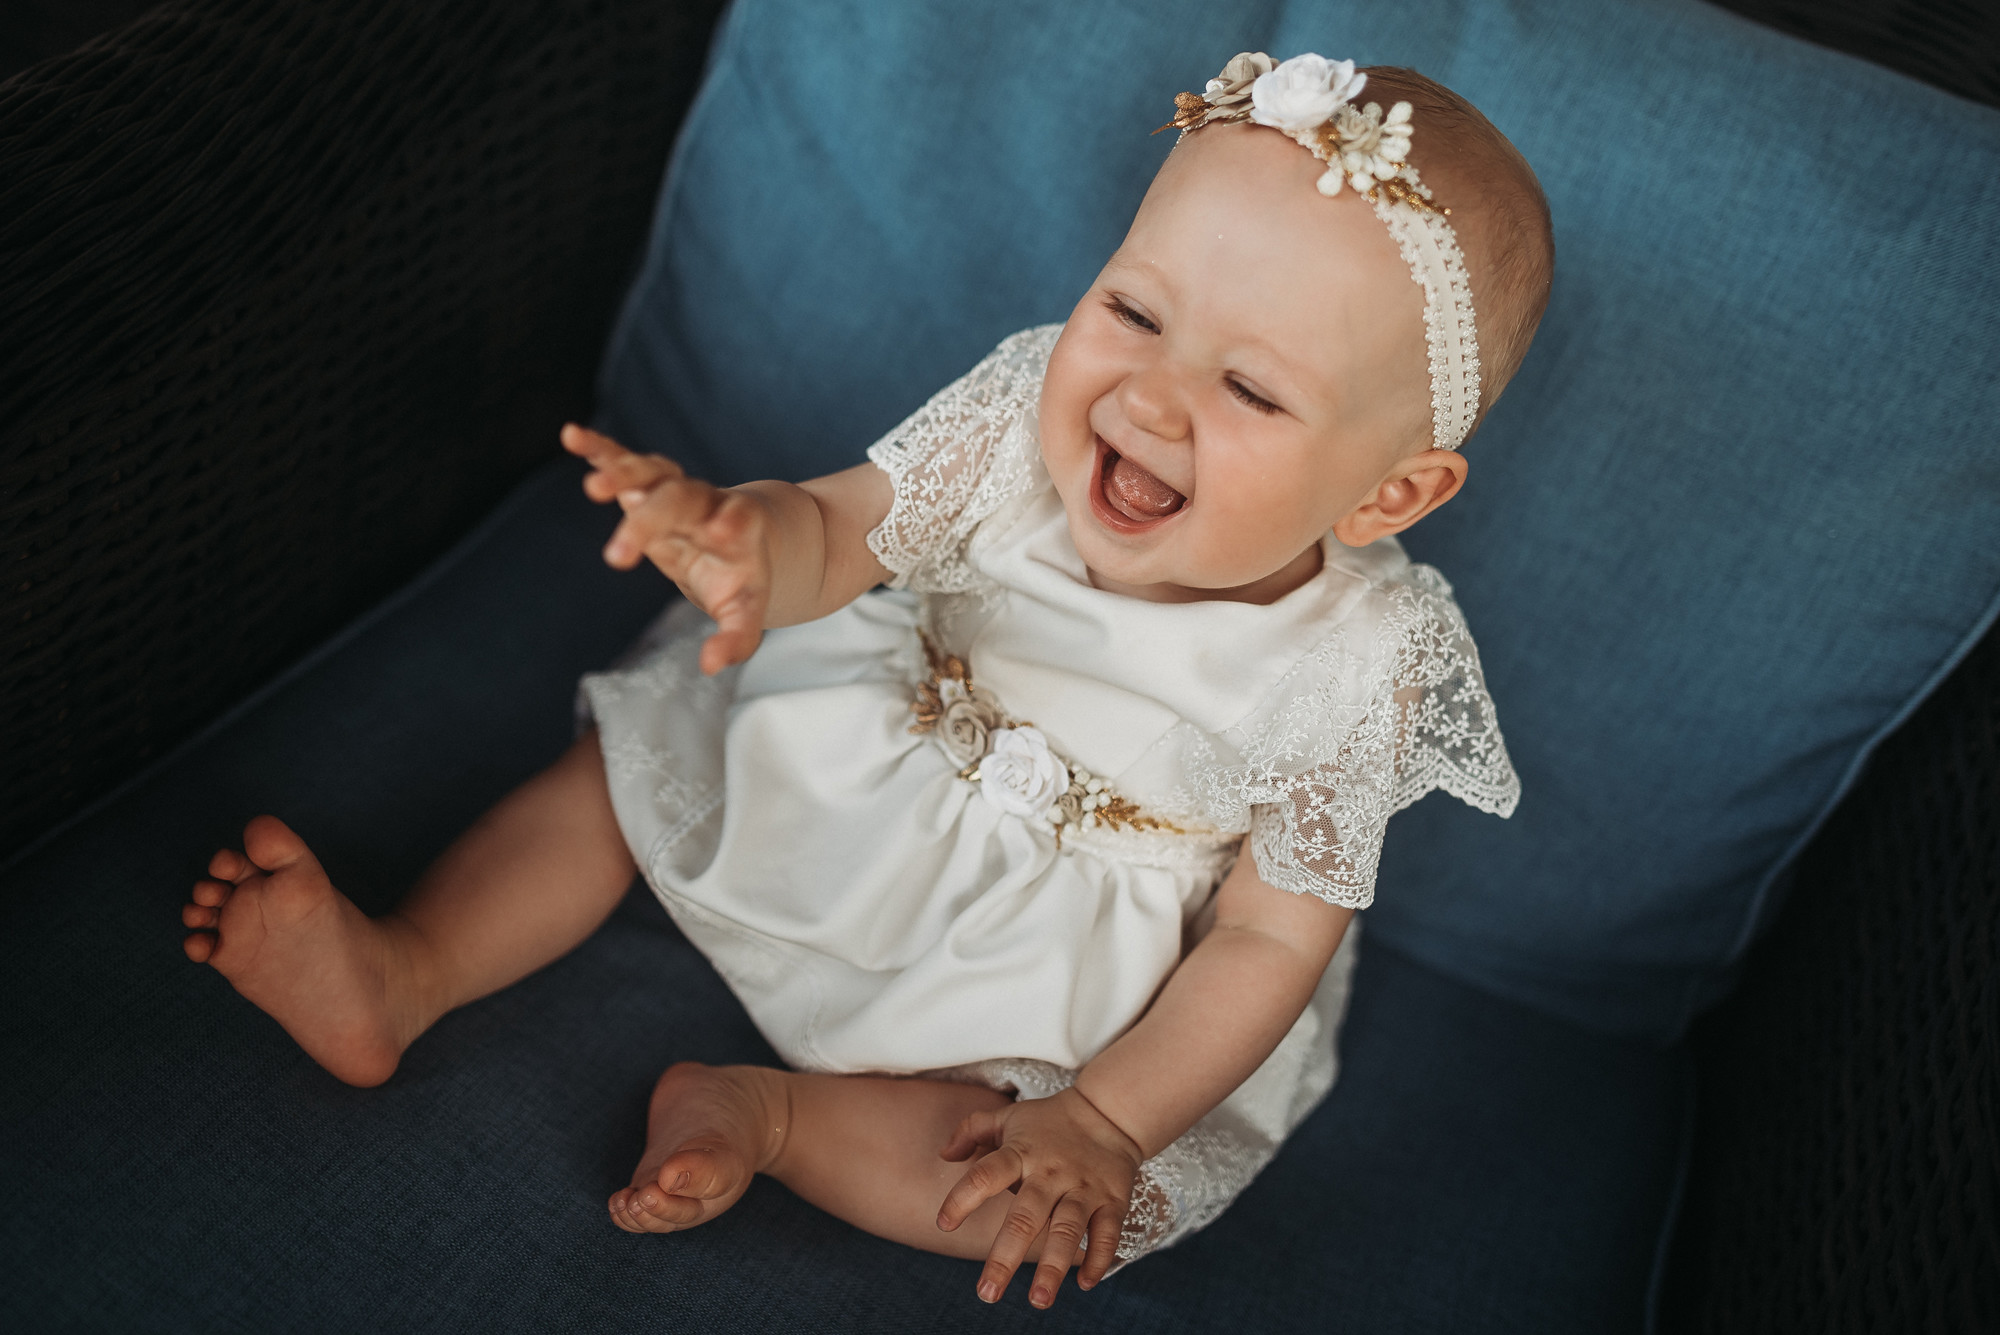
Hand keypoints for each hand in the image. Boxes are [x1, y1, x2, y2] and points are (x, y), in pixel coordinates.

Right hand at [562, 423, 770, 673]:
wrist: (741, 536)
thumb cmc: (743, 576)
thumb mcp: (748, 609)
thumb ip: (737, 637)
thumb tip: (710, 666)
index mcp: (738, 528)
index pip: (735, 520)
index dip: (729, 522)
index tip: (721, 531)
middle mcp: (706, 501)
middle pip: (679, 499)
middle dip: (649, 521)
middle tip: (617, 558)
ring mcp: (676, 487)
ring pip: (651, 470)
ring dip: (623, 473)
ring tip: (593, 486)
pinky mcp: (649, 483)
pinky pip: (625, 460)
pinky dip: (601, 448)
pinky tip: (571, 435)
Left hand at [936, 1087, 1142, 1308]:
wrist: (1109, 1112)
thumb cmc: (1050, 1121)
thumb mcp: (1009, 1117)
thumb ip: (972, 1130)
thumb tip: (944, 1155)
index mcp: (1021, 1154)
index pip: (986, 1175)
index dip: (963, 1198)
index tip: (943, 1225)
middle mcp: (1050, 1174)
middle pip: (1025, 1217)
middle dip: (1005, 1257)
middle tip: (987, 1293)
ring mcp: (1083, 1188)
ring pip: (1067, 1230)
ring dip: (1053, 1267)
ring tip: (1038, 1301)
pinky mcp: (1112, 1200)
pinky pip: (1106, 1233)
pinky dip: (1097, 1258)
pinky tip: (1084, 1283)